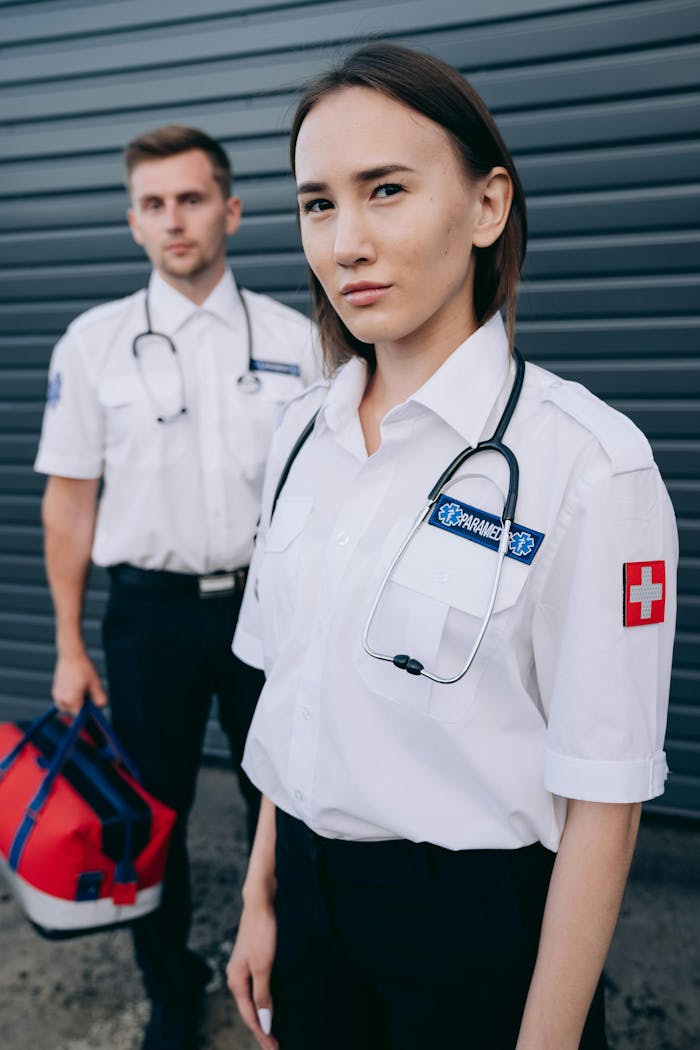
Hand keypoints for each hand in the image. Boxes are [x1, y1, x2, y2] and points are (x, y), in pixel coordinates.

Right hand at [52, 650, 106, 714]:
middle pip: (73, 712)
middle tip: (88, 693)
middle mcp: (61, 700)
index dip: (87, 713)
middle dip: (81, 706)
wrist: (71, 655)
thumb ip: (100, 698)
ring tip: (82, 689)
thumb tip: (100, 707)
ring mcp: (56, 695)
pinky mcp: (55, 690)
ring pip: (67, 707)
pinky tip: (76, 686)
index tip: (91, 706)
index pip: (79, 716)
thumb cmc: (83, 668)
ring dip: (75, 703)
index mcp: (71, 700)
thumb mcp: (96, 684)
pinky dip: (69, 698)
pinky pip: (62, 700)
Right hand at [227, 900, 278, 1049]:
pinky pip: (257, 988)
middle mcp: (236, 977)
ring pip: (252, 999)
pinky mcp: (252, 959)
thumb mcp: (264, 966)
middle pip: (249, 1010)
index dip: (262, 1035)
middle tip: (275, 1046)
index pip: (250, 1017)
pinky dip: (264, 1000)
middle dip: (261, 1030)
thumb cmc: (261, 931)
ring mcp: (243, 968)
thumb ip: (263, 995)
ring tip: (273, 1031)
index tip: (274, 1048)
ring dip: (263, 1016)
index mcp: (236, 981)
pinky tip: (271, 1003)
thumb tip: (264, 1022)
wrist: (260, 901)